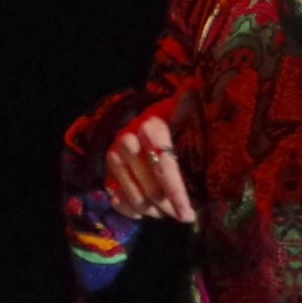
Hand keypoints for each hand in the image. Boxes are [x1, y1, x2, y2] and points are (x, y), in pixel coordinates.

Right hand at [103, 92, 199, 222]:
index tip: (189, 216)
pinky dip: (130, 210)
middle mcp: (127, 142)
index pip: (165, 168)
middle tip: (183, 216)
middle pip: (150, 187)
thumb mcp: (180, 108)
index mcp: (149, 128)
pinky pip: (116, 198)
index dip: (177, 194)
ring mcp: (114, 158)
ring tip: (168, 214)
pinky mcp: (106, 170)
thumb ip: (187, 103)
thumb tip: (195, 86)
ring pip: (134, 196)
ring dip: (152, 211)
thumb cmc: (169, 117)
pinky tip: (145, 214)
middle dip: (168, 206)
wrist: (139, 118)